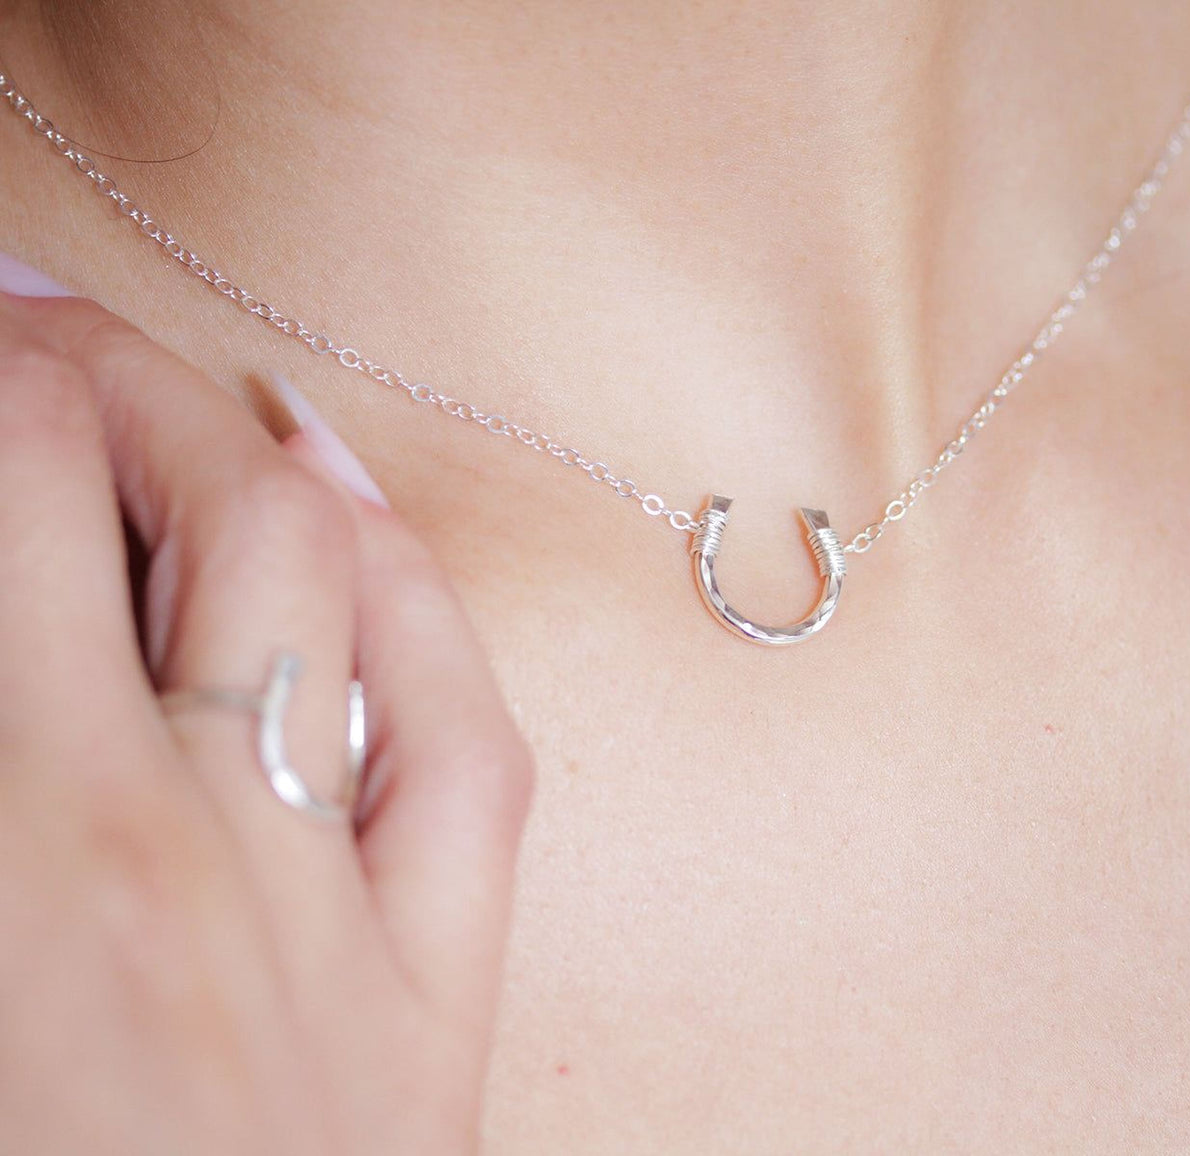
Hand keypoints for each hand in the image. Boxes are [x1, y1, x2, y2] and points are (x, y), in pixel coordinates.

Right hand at [0, 284, 531, 1152]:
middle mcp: (144, 842)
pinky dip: (409, 592)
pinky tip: (342, 498)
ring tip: (143, 380)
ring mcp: (314, 905)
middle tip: (12, 326)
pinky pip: (456, 736)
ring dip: (208, 436)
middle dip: (54, 371)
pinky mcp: (428, 985)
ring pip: (294, 568)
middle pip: (111, 491)